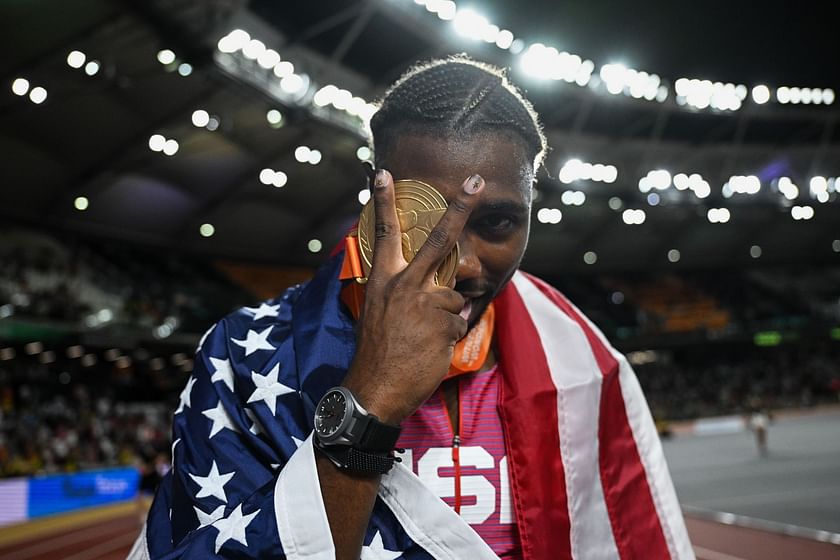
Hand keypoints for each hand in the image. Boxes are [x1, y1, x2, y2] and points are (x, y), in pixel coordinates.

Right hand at [343, 169, 484, 423]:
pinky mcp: (443, 324)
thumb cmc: (377, 353)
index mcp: (382, 280)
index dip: (384, 202)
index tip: (383, 173)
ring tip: (422, 339)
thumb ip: (404, 293)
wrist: (374, 391)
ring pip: (455, 297)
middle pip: (439, 239)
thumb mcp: (379, 313)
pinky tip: (430, 349)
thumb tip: (443, 290)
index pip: (384, 234)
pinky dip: (450, 336)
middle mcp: (404, 285)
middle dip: (459, 207)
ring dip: (446, 318)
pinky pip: (459, 322)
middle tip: (476, 181)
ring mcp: (425, 303)